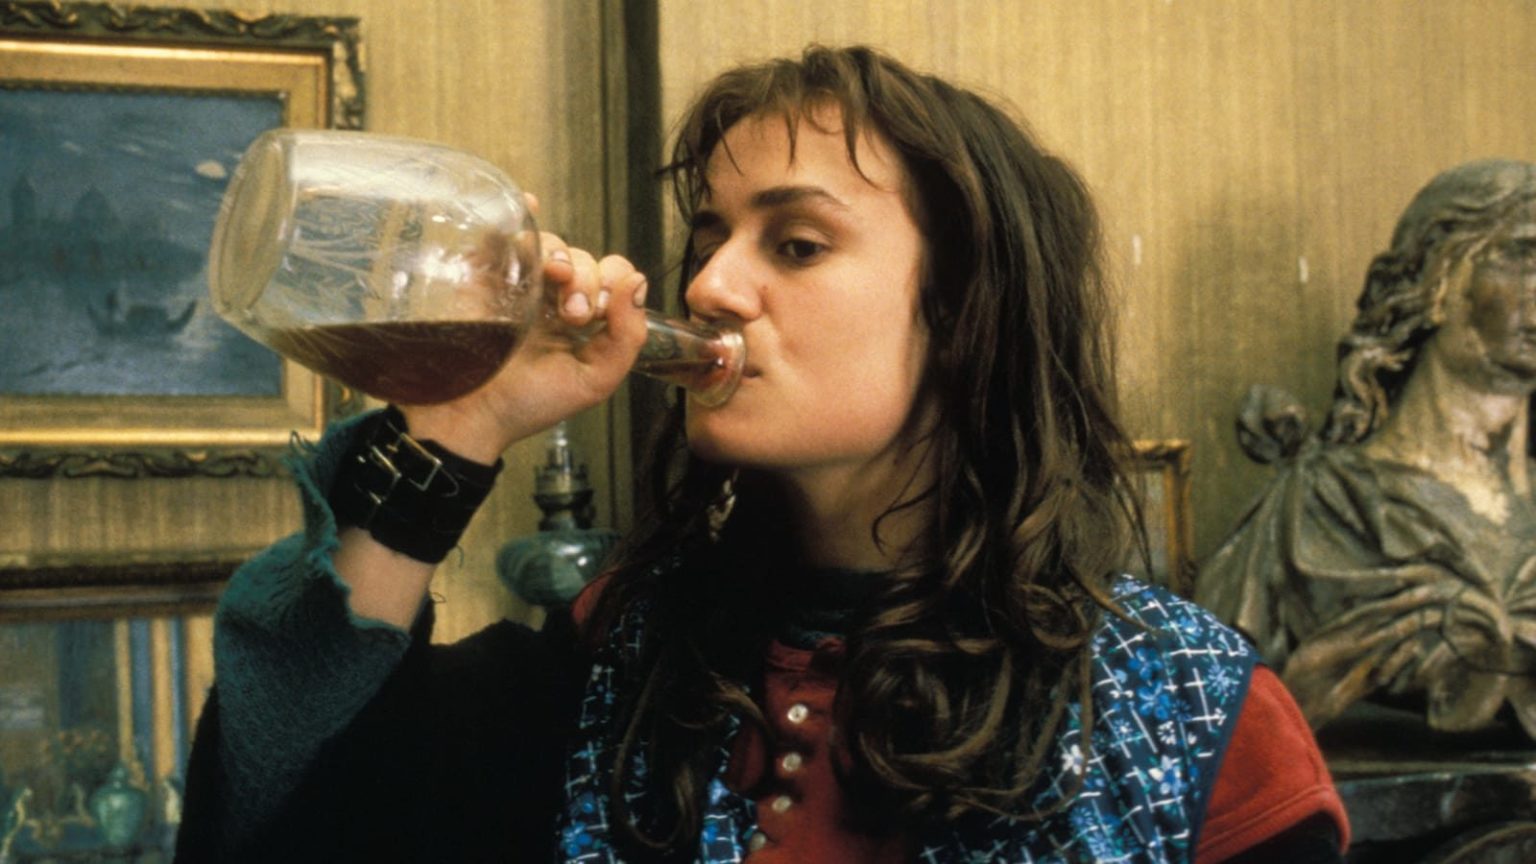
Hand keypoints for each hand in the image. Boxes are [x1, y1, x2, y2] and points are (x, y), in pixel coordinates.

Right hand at [398, 230, 648, 462]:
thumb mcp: (593, 380)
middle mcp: (552, 298)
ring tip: (552, 280)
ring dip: (558, 254)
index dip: (611, 283)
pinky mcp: (483, 275)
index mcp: (581, 321)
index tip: (596, 313)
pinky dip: (519, 216)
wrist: (468, 417)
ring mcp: (517, 284)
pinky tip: (529, 207)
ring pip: (548, 244)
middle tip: (571, 315)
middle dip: (585, 279)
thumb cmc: (528, 405)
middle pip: (581, 258)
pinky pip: (503, 235)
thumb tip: (638, 282)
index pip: (610, 277)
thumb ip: (626, 337)